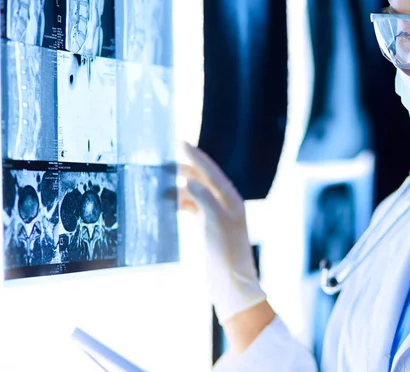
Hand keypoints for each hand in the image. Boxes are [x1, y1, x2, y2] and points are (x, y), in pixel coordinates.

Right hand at [179, 142, 265, 322]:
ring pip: (197, 194)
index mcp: (231, 199)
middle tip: (165, 160)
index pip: (211, 172)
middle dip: (186, 169)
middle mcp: (226, 205)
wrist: (231, 283)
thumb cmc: (226, 253)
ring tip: (161, 185)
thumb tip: (190, 181)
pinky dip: (182, 203)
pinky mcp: (210, 229)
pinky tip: (169, 204)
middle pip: (204, 180)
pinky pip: (194, 208)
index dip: (195, 156)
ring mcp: (218, 217)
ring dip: (181, 188)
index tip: (179, 142)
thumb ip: (204, 199)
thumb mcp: (215, 223)